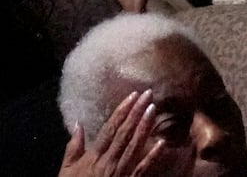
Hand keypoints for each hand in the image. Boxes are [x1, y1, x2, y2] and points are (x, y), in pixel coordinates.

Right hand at [58, 89, 172, 176]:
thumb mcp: (66, 170)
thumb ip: (73, 148)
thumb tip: (77, 124)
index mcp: (93, 157)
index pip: (109, 129)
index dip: (121, 111)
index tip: (132, 95)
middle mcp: (107, 163)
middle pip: (124, 134)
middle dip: (136, 113)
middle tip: (148, 94)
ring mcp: (120, 173)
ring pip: (134, 147)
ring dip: (145, 127)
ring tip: (154, 109)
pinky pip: (142, 169)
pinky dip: (152, 156)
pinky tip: (162, 142)